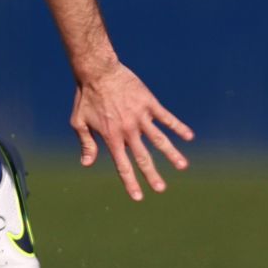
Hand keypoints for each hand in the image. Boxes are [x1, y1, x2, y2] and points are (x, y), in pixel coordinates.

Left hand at [70, 62, 193, 200]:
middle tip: (161, 189)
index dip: (130, 182)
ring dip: (172, 154)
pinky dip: (178, 126)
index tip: (138, 197)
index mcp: (111, 137)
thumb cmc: (86, 96)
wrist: (97, 70)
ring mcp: (140, 116)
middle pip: (143, 157)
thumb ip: (86, 143)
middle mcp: (128, 130)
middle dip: (153, 175)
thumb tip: (87, 164)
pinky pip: (166, 117)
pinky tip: (189, 136)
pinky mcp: (149, 103)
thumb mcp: (78, 121)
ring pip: (159, 139)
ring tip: (183, 166)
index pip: (122, 165)